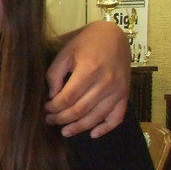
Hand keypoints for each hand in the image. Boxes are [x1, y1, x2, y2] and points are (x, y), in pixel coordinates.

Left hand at [45, 20, 129, 137]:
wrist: (114, 35)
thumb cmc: (86, 43)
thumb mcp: (65, 52)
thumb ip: (55, 74)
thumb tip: (52, 97)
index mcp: (89, 70)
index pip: (67, 98)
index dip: (54, 108)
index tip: (45, 109)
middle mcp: (105, 82)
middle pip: (80, 110)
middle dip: (62, 119)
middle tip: (50, 121)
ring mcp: (117, 90)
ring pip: (96, 117)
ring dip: (79, 127)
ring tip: (65, 131)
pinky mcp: (125, 94)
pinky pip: (117, 117)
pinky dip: (105, 128)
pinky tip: (92, 134)